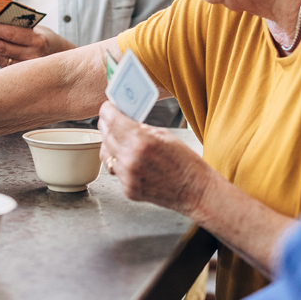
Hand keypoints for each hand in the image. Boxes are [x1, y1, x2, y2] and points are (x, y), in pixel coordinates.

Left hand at [0, 22, 74, 66]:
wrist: (59, 57)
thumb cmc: (44, 38)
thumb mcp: (37, 28)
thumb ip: (19, 24)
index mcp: (37, 40)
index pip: (11, 33)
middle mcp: (33, 56)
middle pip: (3, 47)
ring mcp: (26, 68)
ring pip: (0, 57)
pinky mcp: (20, 75)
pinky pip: (1, 64)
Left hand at [98, 101, 215, 216]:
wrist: (195, 191)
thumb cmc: (185, 163)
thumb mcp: (165, 135)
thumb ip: (141, 128)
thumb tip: (124, 120)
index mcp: (140, 141)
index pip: (111, 120)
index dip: (107, 111)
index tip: (107, 108)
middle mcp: (130, 159)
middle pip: (105, 136)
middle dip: (107, 125)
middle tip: (111, 120)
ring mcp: (127, 176)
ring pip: (106, 155)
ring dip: (110, 146)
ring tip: (121, 142)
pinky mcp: (128, 189)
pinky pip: (116, 171)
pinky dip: (121, 164)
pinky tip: (133, 161)